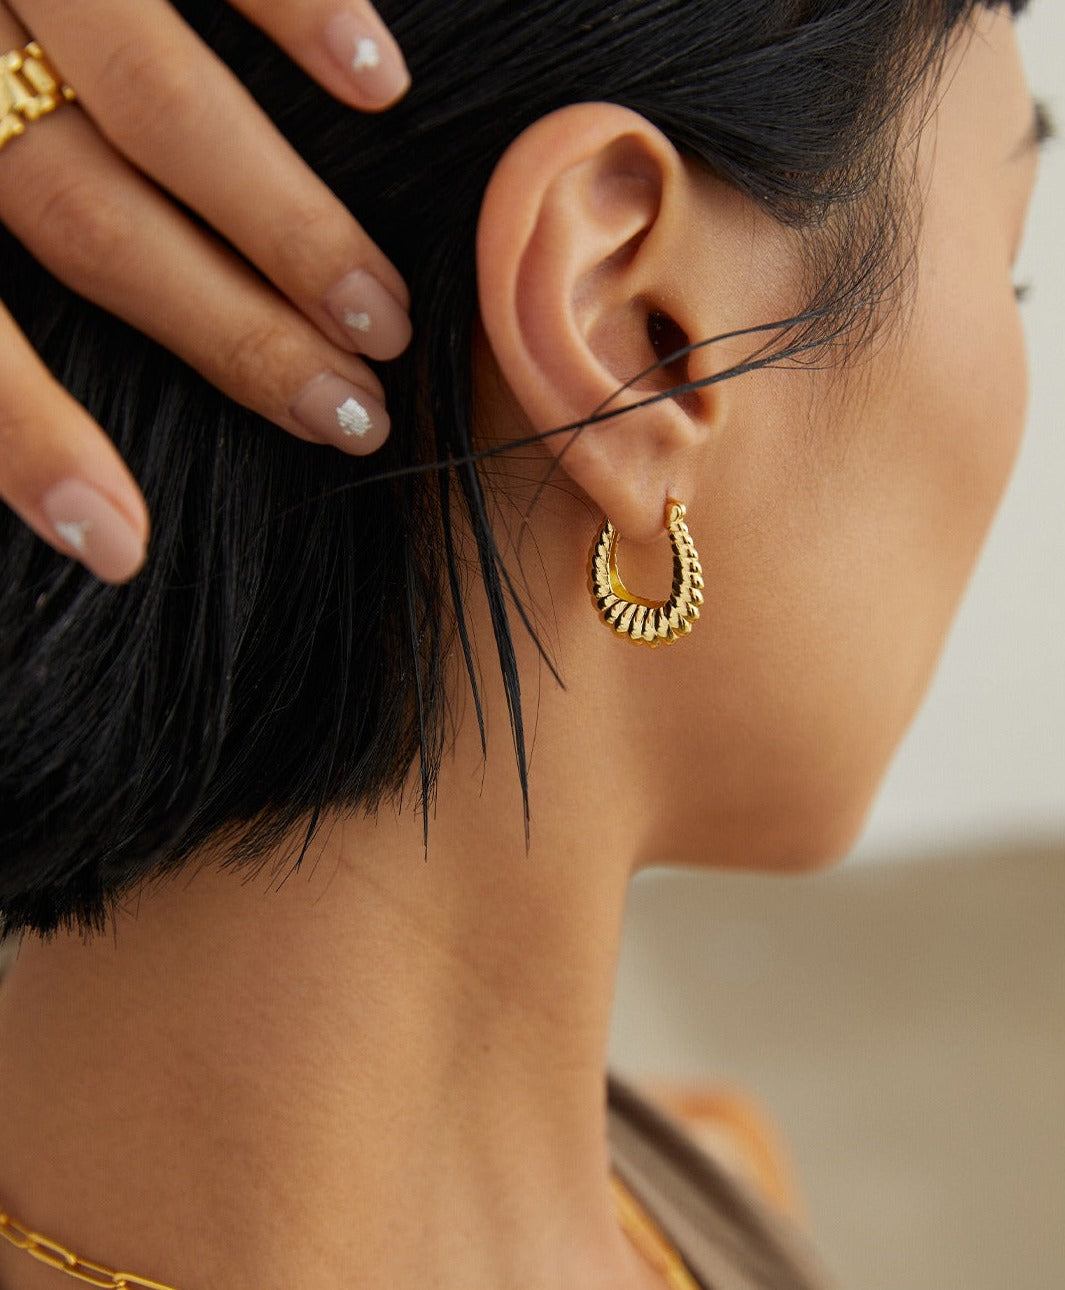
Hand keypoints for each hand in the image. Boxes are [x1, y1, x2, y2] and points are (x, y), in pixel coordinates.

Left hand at [0, 0, 411, 582]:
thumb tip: (29, 449)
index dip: (25, 438)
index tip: (119, 542)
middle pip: (89, 218)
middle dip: (227, 331)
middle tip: (348, 416)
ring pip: (155, 98)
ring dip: (283, 215)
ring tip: (381, 310)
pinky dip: (295, 4)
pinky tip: (376, 79)